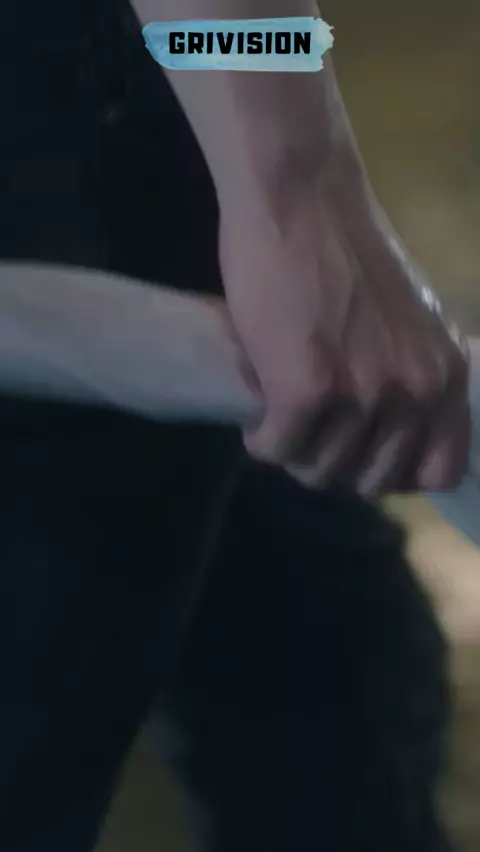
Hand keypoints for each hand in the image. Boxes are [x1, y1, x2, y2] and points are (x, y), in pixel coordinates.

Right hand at [219, 153, 469, 494]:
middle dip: (330, 463)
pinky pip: (276, 449)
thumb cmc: (346, 252)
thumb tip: (398, 433)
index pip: (438, 472)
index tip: (359, 452)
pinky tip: (257, 404)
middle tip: (305, 428)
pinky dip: (260, 436)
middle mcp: (416, 392)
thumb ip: (415, 376)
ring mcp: (364, 394)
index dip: (393, 473)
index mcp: (446, 376)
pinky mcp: (307, 389)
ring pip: (317, 472)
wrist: (302, 198)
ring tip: (278, 409)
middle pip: (368, 481)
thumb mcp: (411, 322)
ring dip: (291, 449)